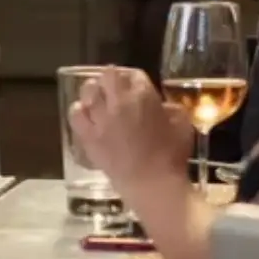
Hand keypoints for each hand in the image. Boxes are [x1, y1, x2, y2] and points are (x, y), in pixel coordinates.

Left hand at [70, 66, 192, 190]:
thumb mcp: (182, 125)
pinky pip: (76, 115)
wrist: (152, 184)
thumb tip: (162, 106)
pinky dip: (79, 111)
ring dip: (93, 92)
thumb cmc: (172, 155)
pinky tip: (84, 114)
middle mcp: (119, 101)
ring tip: (97, 98)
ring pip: (89, 92)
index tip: (133, 84)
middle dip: (110, 79)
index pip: (133, 74)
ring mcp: (101, 118)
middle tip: (113, 88)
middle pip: (107, 76)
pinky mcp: (88, 136)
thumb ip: (172, 109)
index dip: (132, 77)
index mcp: (143, 95)